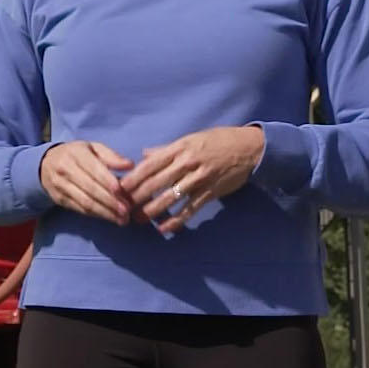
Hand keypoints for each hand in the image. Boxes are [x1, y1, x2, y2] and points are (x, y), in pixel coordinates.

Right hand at [40, 141, 138, 225]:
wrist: (46, 163)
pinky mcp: (59, 199)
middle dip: (110, 201)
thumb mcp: (93, 148)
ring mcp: (60, 185)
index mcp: (76, 154)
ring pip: (85, 202)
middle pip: (90, 188)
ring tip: (122, 219)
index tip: (122, 191)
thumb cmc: (77, 154)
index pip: (93, 169)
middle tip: (127, 211)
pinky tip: (109, 217)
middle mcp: (65, 169)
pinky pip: (79, 209)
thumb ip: (111, 156)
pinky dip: (96, 214)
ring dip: (105, 212)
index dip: (107, 181)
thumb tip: (129, 165)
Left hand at [118, 126, 265, 233]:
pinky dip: (177, 220)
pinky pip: (190, 208)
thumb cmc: (217, 141)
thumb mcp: (190, 139)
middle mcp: (187, 162)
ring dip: (153, 210)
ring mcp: (199, 178)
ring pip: (171, 196)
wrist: (249, 148)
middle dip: (138, 196)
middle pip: (156, 182)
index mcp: (179, 148)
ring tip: (139, 220)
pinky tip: (164, 228)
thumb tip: (144, 155)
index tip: (119, 189)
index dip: (133, 178)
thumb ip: (166, 150)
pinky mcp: (211, 191)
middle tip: (123, 208)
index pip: (150, 165)